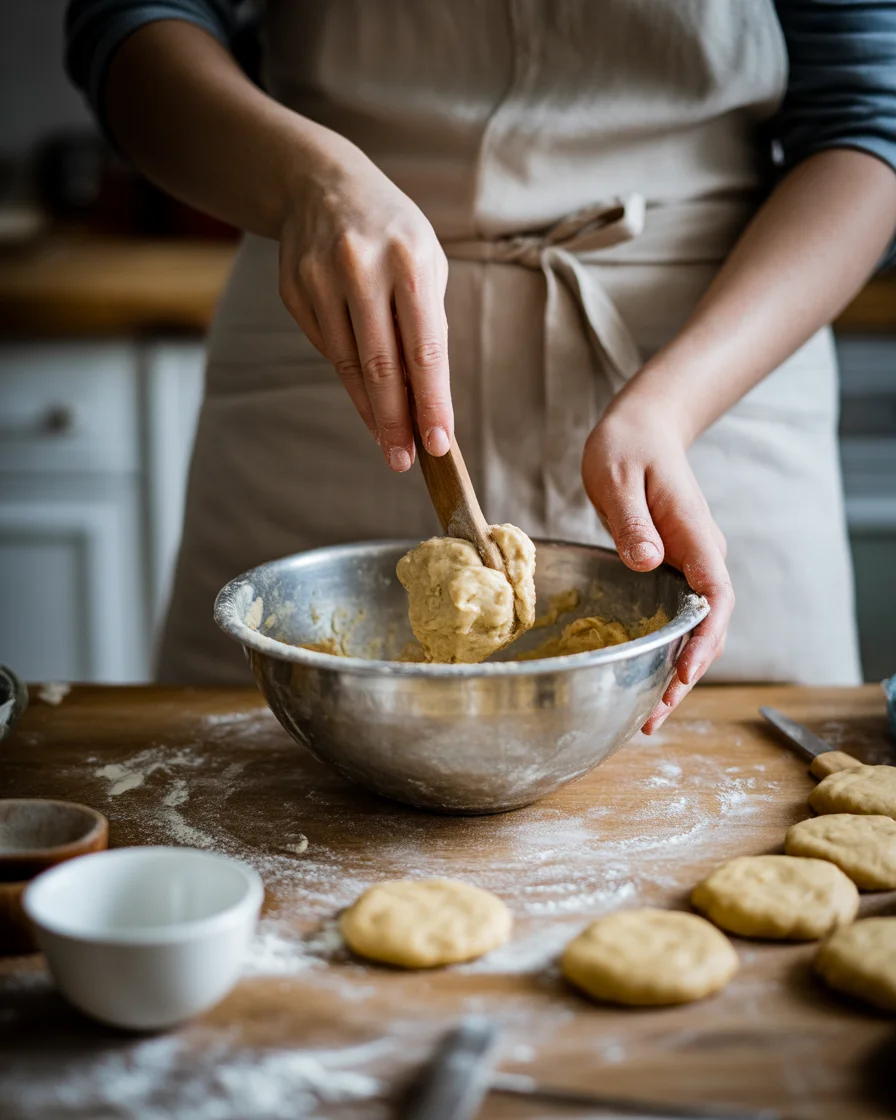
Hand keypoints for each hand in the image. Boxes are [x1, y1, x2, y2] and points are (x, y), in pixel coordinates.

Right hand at [278, 140, 451, 470]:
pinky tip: (366, 398)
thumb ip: (427, 324)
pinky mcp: (294, 291)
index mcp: (409, 263)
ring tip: (389, 444)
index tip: (439, 444)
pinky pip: (327, 348)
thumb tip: (425, 398)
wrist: (321, 184)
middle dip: (395, 421)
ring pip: (348, 364)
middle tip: (405, 461)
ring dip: (371, 410)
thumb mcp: (426, 263)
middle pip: (381, 366)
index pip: (424, 349)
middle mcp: (361, 269)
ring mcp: (320, 280)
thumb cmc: (393, 233)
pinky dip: (350, 378)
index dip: (431, 403)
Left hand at [582, 397, 733, 733]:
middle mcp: (699, 556)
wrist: (641, 428)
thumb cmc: (627, 446)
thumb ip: (633, 521)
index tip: (683, 674)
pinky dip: (664, 652)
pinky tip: (640, 678)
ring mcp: (688, 564)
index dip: (703, 642)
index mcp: (693, 536)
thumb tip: (648, 561)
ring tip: (647, 716)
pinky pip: (675, 618)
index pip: (715, 598)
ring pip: (694, 629)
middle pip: (708, 627)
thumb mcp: (618, 477)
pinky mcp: (671, 568)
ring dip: (675, 672)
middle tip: (654, 718)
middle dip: (686, 676)